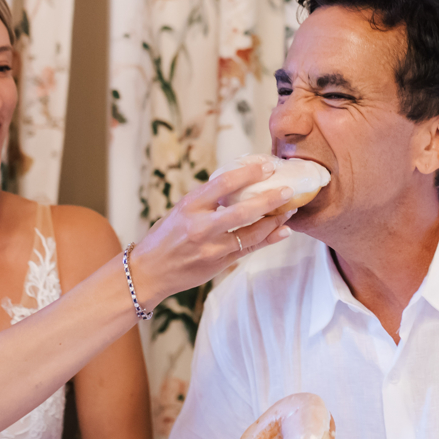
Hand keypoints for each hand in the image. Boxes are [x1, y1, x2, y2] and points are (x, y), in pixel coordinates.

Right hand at [129, 160, 292, 304]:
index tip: (266, 166)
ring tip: (289, 210)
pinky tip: (282, 231)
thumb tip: (239, 183)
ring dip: (274, 220)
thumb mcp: (181, 210)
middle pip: (243, 210)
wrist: (149, 272)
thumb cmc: (165, 237)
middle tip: (288, 189)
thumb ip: (207, 200)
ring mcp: (211, 248)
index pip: (224, 183)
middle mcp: (201, 226)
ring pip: (251, 233)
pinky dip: (268, 239)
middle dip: (270, 199)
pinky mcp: (218, 263)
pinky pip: (249, 249)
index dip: (248, 173)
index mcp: (190, 206)